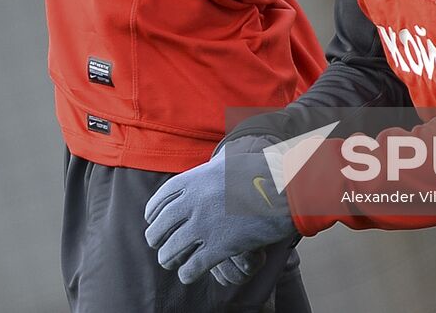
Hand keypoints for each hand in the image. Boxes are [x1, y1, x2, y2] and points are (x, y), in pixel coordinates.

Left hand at [144, 138, 295, 285]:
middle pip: (160, 227)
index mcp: (194, 180)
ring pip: (171, 250)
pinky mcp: (219, 247)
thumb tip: (215, 162)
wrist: (285, 190)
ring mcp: (204, 226)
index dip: (152, 213)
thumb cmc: (262, 173)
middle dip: (156, 238)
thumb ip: (214, 168)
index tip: (151, 220)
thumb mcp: (229, 163)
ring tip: (170, 262)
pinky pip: (192, 266)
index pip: (160, 200)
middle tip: (158, 244)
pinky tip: (188, 273)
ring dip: (168, 258)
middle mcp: (193, 203)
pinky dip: (187, 272)